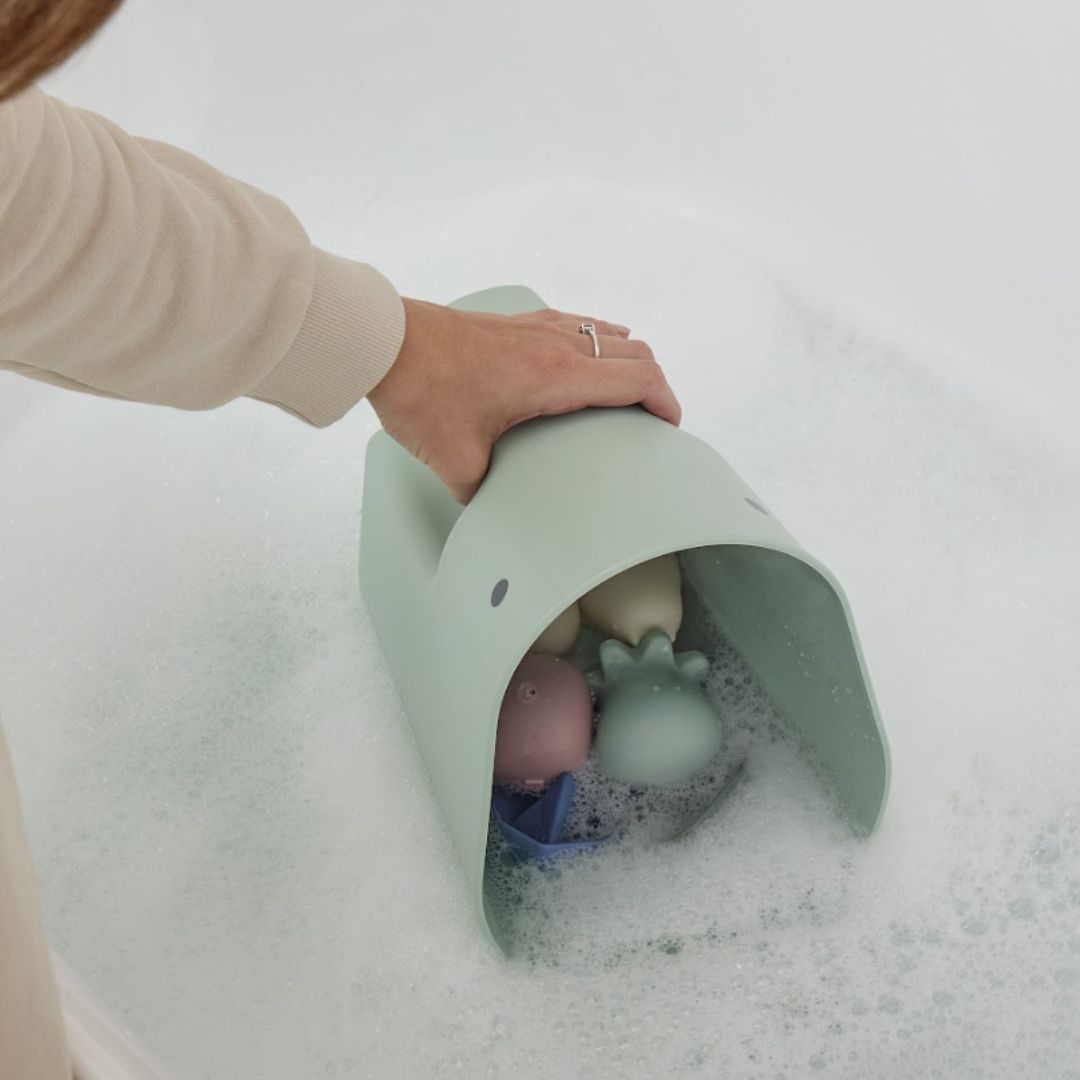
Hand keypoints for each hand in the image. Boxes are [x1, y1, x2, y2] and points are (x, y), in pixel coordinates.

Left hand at [367, 298, 681, 503]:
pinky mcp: (516, 321)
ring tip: (624, 393)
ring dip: (626, 359)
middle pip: (633, 351)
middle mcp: (557, 344)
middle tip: (652, 418)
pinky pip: (577, 325)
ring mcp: (537, 326)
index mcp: (557, 376)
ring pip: (607, 332)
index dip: (666, 402)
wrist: (384, 342)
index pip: (638, 378)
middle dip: (654, 384)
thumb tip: (486, 512)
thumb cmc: (421, 391)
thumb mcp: (456, 461)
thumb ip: (481, 492)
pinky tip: (582, 361)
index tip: (671, 427)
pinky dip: (596, 342)